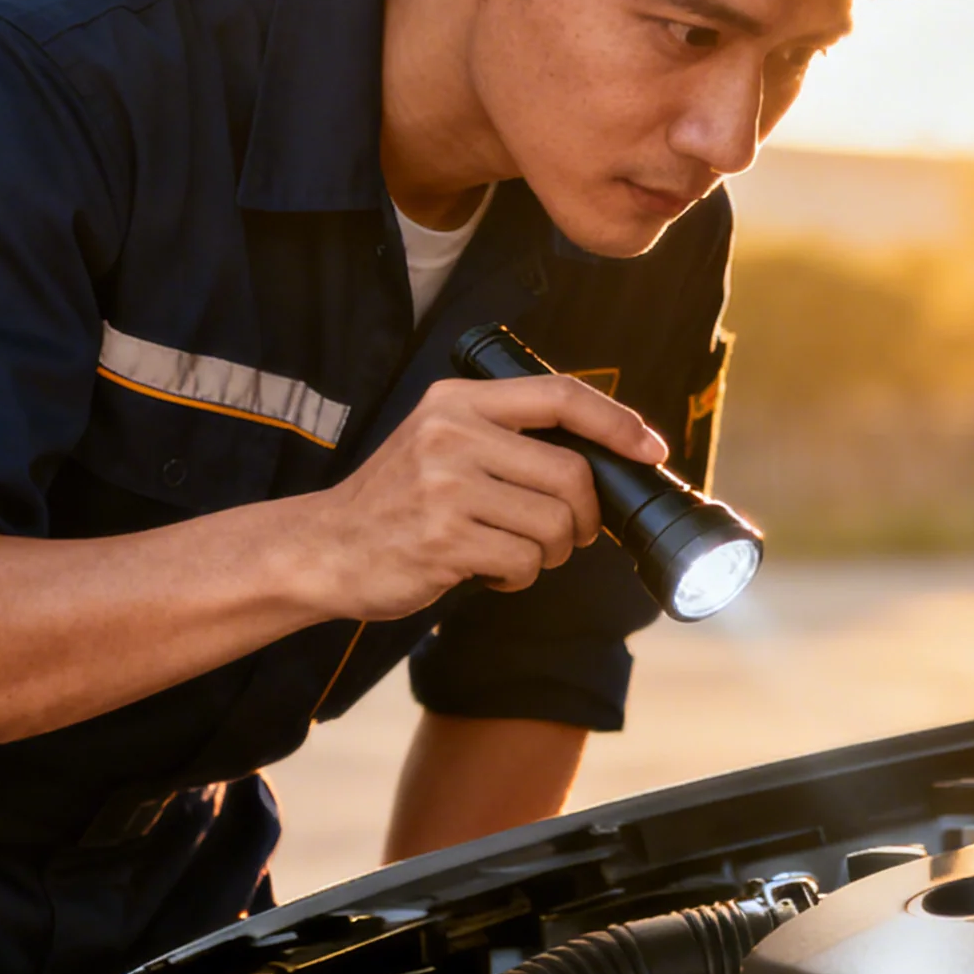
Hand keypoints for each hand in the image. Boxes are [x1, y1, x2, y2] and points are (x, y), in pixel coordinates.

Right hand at [291, 376, 668, 620]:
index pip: (560, 395)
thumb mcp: (440, 439)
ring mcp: (445, 488)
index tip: (650, 447)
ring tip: (515, 551)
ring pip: (555, 524)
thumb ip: (505, 435)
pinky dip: (520, 577)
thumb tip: (601, 453)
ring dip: (552, 551)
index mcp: (458, 401)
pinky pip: (524, 563)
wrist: (323, 547)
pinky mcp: (443, 541)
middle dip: (586, 515)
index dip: (617, 422)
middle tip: (572, 533)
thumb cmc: (397, 499)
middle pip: (572, 474)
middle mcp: (452, 435)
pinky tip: (489, 571)